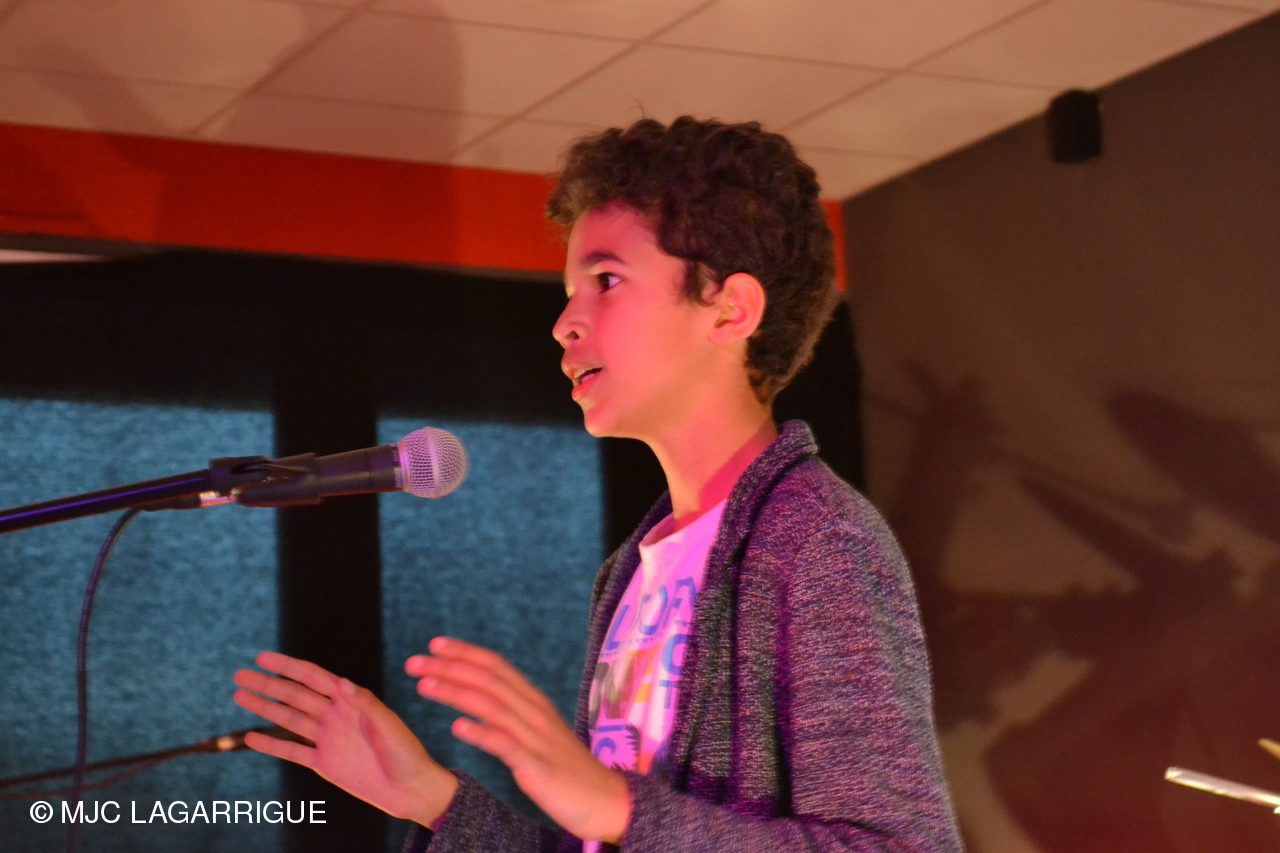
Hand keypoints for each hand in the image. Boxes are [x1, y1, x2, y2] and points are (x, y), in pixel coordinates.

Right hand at [234, 651, 458, 827]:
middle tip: (239, 674)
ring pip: (289, 719)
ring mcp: (327, 739)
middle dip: (267, 685)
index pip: (314, 677)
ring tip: (239, 695)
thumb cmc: (406, 752)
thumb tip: (341, 681)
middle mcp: (335, 715)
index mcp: (351, 700)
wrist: (410, 789)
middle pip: (294, 695)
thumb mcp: (389, 725)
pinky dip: (272, 745)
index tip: (263, 657)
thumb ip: (365, 704)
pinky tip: (252, 737)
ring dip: (265, 708)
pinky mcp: (323, 763)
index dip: (288, 667)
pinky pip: (293, 752)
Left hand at [407, 637, 630, 843]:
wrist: (605, 800)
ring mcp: (536, 738)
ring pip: (492, 705)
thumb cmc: (568, 769)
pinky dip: (480, 733)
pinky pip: (506, 745)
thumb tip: (480, 703)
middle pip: (489, 679)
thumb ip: (513, 715)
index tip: (435, 644)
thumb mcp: (539, 734)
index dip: (465, 652)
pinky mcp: (537, 766)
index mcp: (534, 702)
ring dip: (455, 693)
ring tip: (423, 685)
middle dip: (449, 667)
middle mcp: (535, 712)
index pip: (496, 666)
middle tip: (414, 662)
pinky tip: (457, 728)